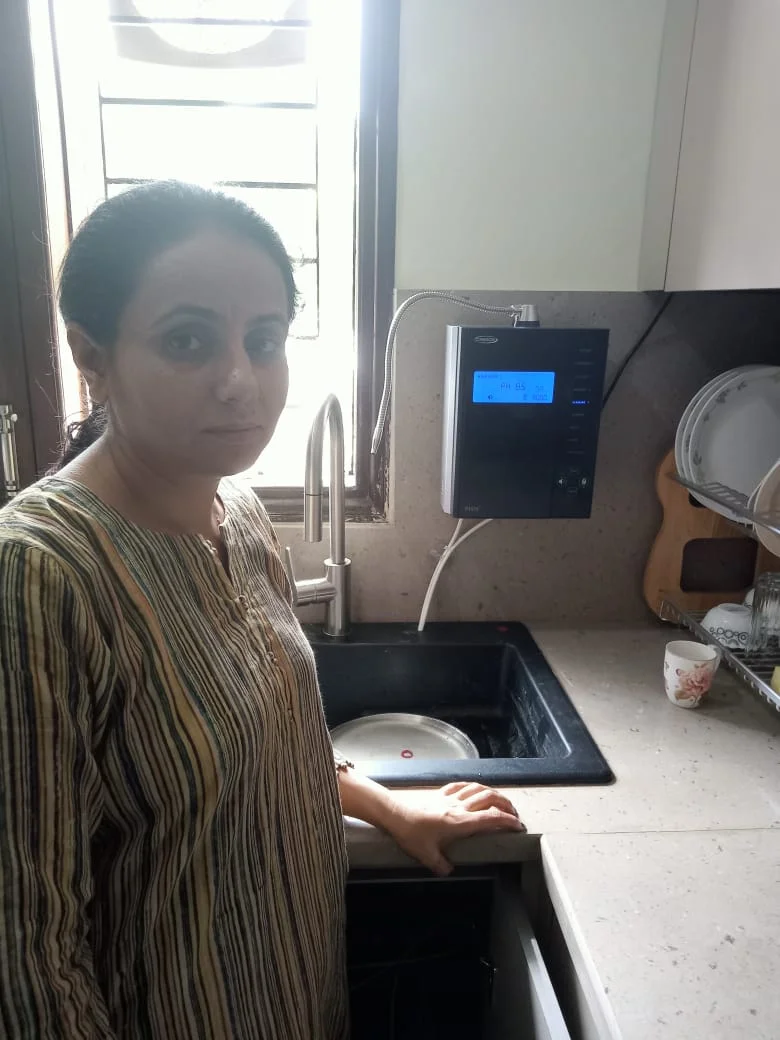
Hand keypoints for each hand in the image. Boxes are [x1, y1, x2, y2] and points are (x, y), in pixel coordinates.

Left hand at [385, 782, 525, 876]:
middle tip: (514, 815)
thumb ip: (441, 866)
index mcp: (460, 822)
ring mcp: (450, 798)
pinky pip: (462, 785)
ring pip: (478, 788)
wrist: (394, 814)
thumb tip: (449, 871)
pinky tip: (475, 789)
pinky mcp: (441, 793)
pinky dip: (473, 786)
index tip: (519, 826)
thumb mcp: (427, 856)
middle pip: (490, 798)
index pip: (492, 818)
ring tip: (502, 800)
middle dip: (507, 805)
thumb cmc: (411, 834)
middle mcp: (459, 807)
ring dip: (494, 792)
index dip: (508, 821)